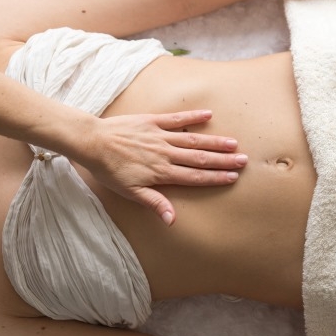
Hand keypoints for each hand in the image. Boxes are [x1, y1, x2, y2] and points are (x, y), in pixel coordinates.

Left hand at [82, 110, 245, 225]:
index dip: (214, 177)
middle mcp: (165, 154)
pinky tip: (208, 115)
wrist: (92, 142)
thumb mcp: (130, 192)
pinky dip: (192, 117)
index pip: (194, 176)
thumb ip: (154, 203)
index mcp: (161, 173)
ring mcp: (160, 136)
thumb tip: (172, 220)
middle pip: (199, 158)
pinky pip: (176, 119)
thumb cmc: (109, 170)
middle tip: (242, 160)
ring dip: (214, 142)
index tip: (232, 177)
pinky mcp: (152, 121)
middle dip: (222, 160)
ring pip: (192, 140)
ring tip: (233, 143)